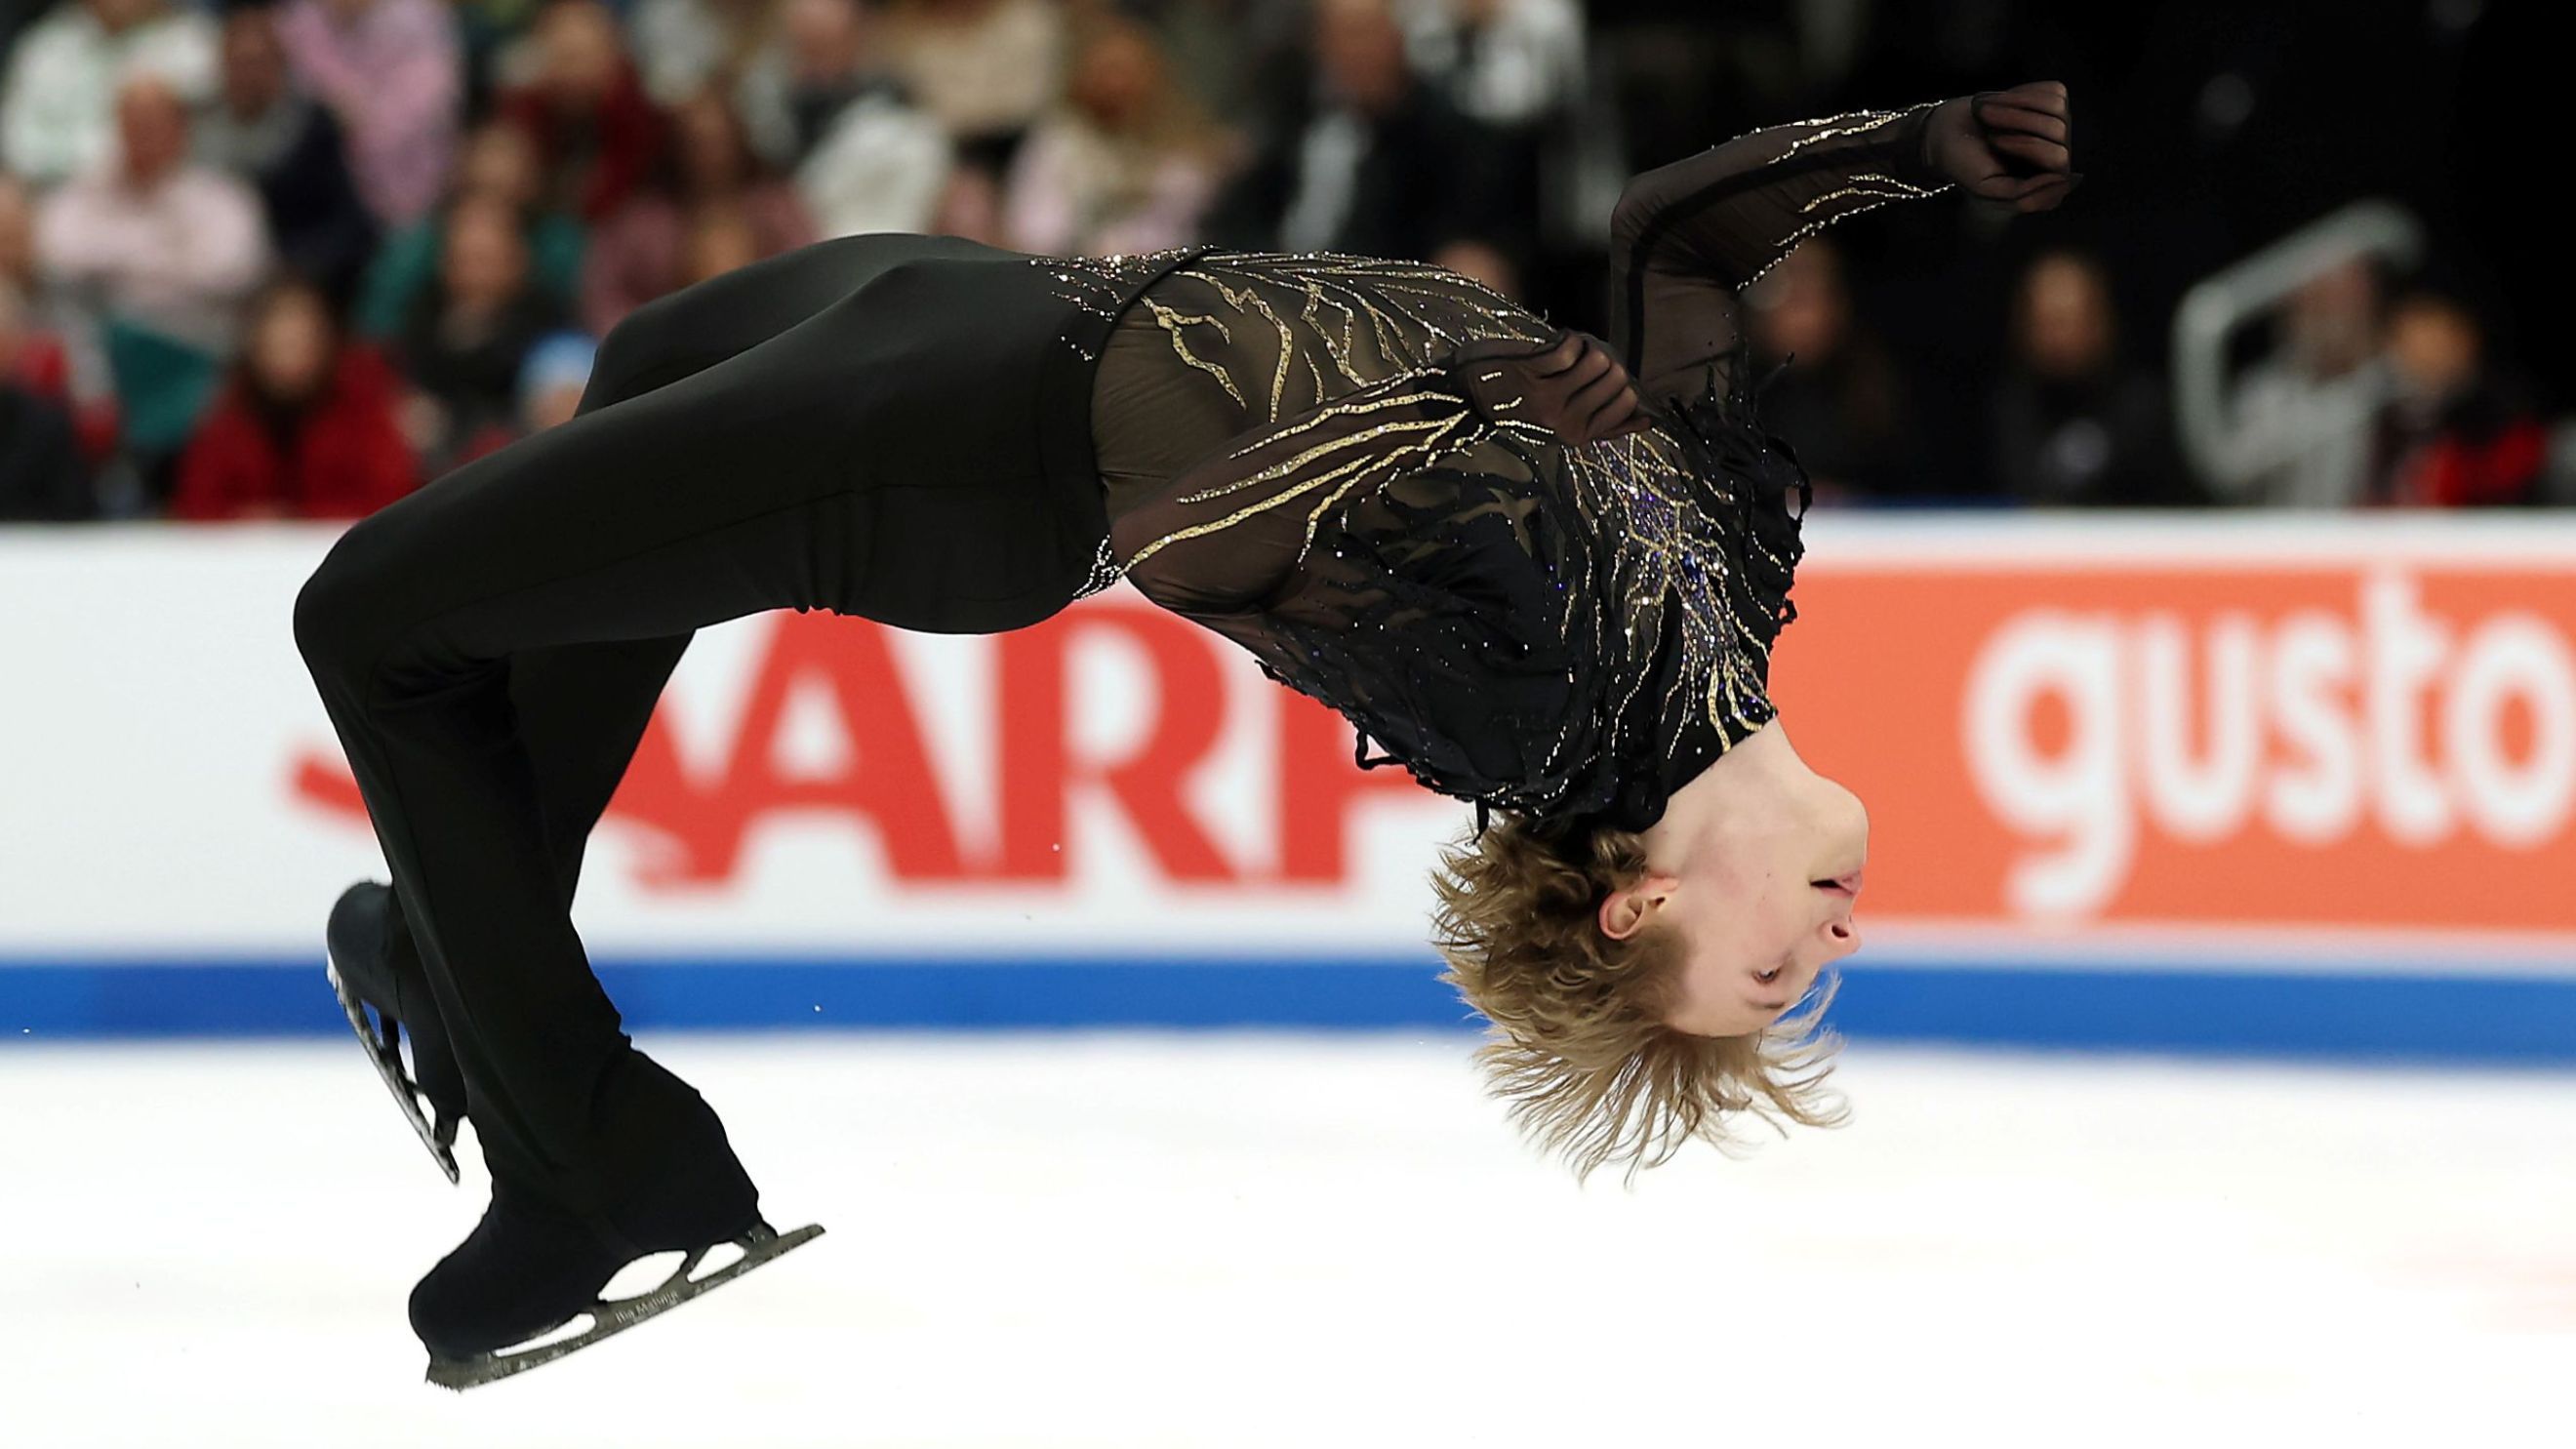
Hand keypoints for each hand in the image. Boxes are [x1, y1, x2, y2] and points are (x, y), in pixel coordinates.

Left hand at [1448, 329, 1649, 445]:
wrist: (1468, 396)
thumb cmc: (1521, 405)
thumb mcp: (1565, 424)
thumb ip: (1606, 425)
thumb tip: (1648, 421)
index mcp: (1579, 436)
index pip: (1630, 402)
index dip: (1620, 380)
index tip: (1597, 376)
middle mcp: (1565, 423)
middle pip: (1619, 378)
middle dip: (1606, 360)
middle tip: (1580, 360)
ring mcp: (1548, 399)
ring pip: (1600, 360)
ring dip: (1587, 347)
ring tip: (1567, 352)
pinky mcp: (1532, 373)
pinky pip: (1571, 348)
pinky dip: (1568, 337)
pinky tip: (1556, 342)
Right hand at [1922, 81, 2079, 211]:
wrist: (1948, 133)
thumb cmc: (1966, 164)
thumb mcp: (1988, 189)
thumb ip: (2026, 197)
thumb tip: (2064, 180)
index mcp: (2044, 184)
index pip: (2058, 158)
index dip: (2026, 145)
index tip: (1994, 143)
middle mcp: (2058, 156)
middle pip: (2058, 130)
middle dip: (2018, 123)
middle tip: (1989, 126)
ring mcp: (2059, 129)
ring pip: (2056, 108)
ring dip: (2015, 106)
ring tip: (1988, 113)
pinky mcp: (2052, 105)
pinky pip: (2053, 92)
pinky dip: (2022, 94)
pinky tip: (2002, 104)